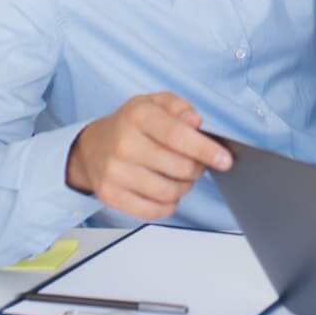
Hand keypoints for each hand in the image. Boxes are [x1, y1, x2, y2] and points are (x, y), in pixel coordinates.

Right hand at [64, 93, 232, 220]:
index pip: (177, 135)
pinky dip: (168, 204)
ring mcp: (114, 172)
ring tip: (179, 176)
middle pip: (179, 167)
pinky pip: (154, 211)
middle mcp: (124, 143)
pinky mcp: (110, 195)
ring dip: (184, 187)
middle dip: (197, 168)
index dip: (205, 149)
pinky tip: (165, 190)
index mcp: (138, 115)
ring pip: (169, 192)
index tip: (224, 159)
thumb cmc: (131, 125)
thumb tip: (195, 122)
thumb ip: (180, 108)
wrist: (91, 148)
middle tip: (195, 163)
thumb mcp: (155, 103)